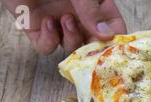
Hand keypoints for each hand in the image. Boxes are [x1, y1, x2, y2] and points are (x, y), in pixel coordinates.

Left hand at [2, 0, 126, 54]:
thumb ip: (92, 10)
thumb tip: (107, 36)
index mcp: (93, 3)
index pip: (111, 25)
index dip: (115, 38)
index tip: (114, 46)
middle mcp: (77, 14)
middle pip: (92, 42)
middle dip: (93, 47)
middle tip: (92, 45)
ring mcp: (57, 22)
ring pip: (71, 46)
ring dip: (72, 38)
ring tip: (66, 19)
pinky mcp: (35, 27)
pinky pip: (46, 47)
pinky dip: (49, 40)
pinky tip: (48, 21)